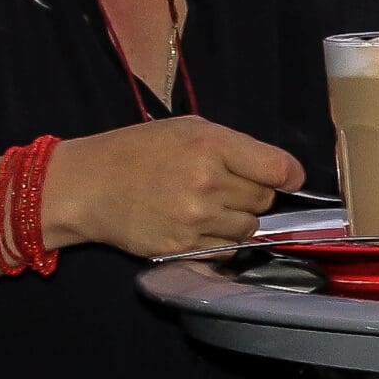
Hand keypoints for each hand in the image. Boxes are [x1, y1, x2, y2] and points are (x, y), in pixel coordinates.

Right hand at [46, 117, 298, 258]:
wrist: (88, 186)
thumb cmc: (139, 151)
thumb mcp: (188, 129)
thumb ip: (234, 147)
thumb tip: (279, 172)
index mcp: (212, 146)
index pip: (278, 168)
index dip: (290, 175)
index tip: (289, 179)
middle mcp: (209, 184)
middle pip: (265, 200)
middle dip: (254, 194)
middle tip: (226, 187)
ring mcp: (196, 219)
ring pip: (249, 228)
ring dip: (238, 219)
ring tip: (208, 206)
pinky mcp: (184, 248)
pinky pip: (225, 249)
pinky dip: (219, 241)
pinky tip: (196, 225)